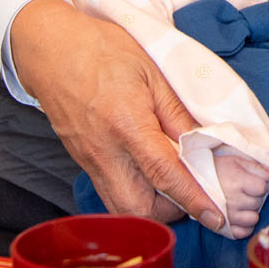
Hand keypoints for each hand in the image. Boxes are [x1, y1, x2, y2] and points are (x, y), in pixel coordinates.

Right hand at [10, 0, 223, 231]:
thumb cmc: (102, 51)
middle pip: (138, 210)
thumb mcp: (152, 73)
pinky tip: (150, 177)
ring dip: (152, 208)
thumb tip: (206, 143)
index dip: (194, 199)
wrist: (51, 50)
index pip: (164, 174)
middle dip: (171, 213)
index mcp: (126, 125)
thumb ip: (178, 113)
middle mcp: (105, 152)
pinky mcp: (82, 162)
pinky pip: (111, 194)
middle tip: (192, 192)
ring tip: (173, 186)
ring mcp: (89, 161)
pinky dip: (135, 196)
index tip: (217, 217)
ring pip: (122, 209)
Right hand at [212, 149, 268, 238]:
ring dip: (250, 211)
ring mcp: (227, 216)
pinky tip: (238, 216)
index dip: (259, 184)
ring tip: (240, 203)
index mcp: (237, 182)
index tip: (250, 182)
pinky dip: (243, 226)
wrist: (188, 180)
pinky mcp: (222, 229)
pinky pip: (242, 233)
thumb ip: (256, 167)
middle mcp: (233, 200)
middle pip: (258, 203)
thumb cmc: (214, 169)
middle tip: (242, 191)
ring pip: (253, 219)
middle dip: (254, 196)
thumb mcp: (235, 160)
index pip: (262, 188)